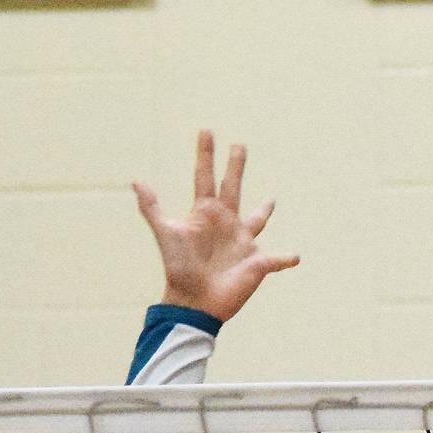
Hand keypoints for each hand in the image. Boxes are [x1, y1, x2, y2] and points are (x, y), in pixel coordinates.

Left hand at [135, 130, 298, 322]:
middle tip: (240, 145)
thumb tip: (136, 181)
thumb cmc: (179, 269)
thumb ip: (153, 208)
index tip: (206, 131)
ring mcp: (241, 243)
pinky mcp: (257, 263)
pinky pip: (277, 260)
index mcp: (205, 213)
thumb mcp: (166, 234)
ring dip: (264, 210)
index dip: (205, 154)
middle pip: (232, 187)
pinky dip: (287, 259)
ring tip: (271, 200)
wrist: (194, 301)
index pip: (205, 176)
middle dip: (235, 166)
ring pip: (256, 220)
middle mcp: (225, 223)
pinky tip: (296, 257)